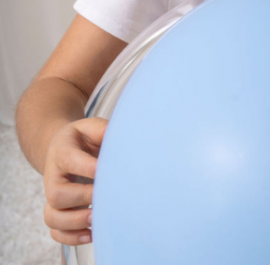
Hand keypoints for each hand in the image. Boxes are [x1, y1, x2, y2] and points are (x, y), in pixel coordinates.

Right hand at [42, 117, 107, 246]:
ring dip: (74, 222)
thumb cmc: (83, 138)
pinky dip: (70, 237)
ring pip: (52, 216)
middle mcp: (54, 176)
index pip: (69, 159)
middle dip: (80, 198)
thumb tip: (121, 139)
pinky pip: (55, 230)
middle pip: (56, 193)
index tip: (104, 172)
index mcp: (62, 151)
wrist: (63, 148)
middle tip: (101, 198)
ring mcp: (54, 196)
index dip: (86, 168)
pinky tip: (91, 235)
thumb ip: (102, 130)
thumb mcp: (90, 126)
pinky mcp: (57, 210)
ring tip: (97, 220)